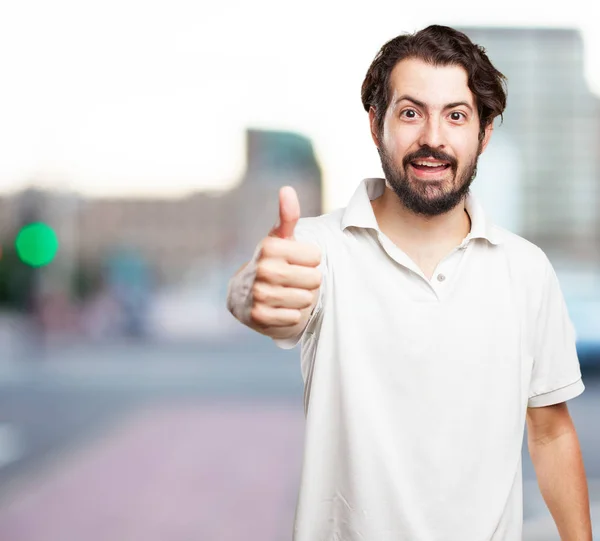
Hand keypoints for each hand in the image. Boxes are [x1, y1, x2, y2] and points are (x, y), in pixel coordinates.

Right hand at [248, 186, 321, 333]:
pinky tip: (279, 308)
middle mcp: (263, 269)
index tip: (294, 261)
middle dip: (308, 281)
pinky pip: (295, 318)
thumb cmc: (271, 263)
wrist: (245, 297)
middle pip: (315, 279)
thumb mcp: (279, 239)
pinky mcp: (259, 317)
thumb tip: (287, 189)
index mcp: (270, 247)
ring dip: (301, 299)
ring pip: (306, 300)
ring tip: (286, 293)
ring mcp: (260, 294)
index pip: (316, 257)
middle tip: (292, 280)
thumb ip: (287, 216)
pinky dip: (291, 315)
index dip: (309, 260)